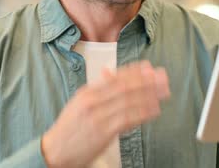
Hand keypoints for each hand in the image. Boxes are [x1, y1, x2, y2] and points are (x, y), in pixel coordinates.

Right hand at [41, 60, 169, 167]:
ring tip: (164, 92)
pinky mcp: (103, 132)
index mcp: (88, 92)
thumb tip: (109, 70)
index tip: (150, 67)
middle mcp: (93, 101)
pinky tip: (155, 109)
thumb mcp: (80, 102)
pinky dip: (142, 112)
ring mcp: (98, 116)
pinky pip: (127, 119)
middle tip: (163, 77)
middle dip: (146, 81)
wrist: (54, 151)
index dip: (135, 71)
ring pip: (128, 101)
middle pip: (125, 87)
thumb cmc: (70, 128)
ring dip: (149, 95)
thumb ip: (97, 87)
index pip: (115, 77)